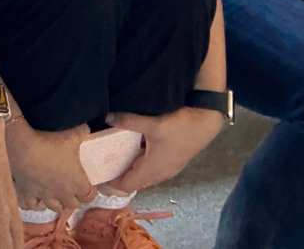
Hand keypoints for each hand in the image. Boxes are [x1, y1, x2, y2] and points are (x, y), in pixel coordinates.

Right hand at [4, 120, 92, 212]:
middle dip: (73, 198)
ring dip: (57, 202)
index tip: (86, 184)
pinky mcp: (28, 193)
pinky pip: (33, 205)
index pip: (89, 196)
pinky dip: (36, 203)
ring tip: (55, 194)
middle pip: (72, 204)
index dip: (89, 191)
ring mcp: (45, 195)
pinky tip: (37, 197)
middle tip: (71, 188)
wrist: (22, 144)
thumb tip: (86, 129)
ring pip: (55, 208)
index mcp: (77, 183)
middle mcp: (63, 194)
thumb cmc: (50, 141)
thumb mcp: (72, 134)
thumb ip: (82, 133)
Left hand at [106, 107, 223, 192]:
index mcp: (152, 169)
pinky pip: (153, 168)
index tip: (96, 180)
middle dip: (119, 178)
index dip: (112, 185)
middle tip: (101, 169)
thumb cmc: (180, 127)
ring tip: (114, 160)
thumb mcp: (151, 124)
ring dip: (131, 171)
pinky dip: (141, 164)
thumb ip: (127, 121)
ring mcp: (169, 168)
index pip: (128, 185)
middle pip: (135, 182)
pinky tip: (135, 152)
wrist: (206, 122)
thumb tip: (107, 118)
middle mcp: (160, 174)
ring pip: (145, 175)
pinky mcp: (174, 161)